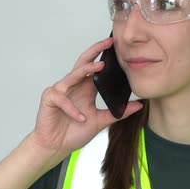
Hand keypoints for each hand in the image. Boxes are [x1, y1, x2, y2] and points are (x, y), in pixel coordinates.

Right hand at [31, 37, 142, 155]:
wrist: (56, 146)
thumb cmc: (74, 132)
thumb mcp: (101, 121)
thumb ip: (118, 113)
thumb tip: (139, 105)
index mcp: (86, 88)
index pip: (96, 67)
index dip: (104, 56)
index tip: (117, 47)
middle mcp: (74, 86)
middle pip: (84, 62)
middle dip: (95, 50)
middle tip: (107, 42)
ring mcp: (61, 91)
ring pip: (73, 75)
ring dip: (86, 70)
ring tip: (99, 66)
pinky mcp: (50, 99)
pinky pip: (61, 99)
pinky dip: (72, 108)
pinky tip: (81, 117)